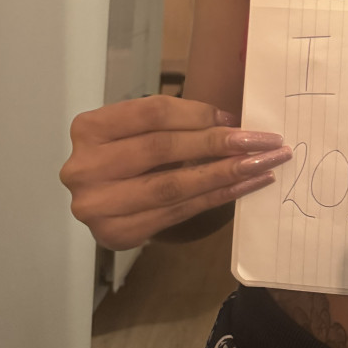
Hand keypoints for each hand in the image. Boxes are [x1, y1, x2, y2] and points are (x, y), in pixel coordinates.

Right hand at [60, 96, 292, 250]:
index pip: (152, 113)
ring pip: (173, 186)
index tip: (237, 119)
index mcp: (89, 128)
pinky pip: (178, 213)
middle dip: (219, 144)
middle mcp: (85, 167)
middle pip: (163, 149)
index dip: (198, 114)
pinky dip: (216, 198)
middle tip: (263, 142)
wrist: (103, 200)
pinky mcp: (117, 234)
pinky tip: (245, 187)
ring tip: (262, 165)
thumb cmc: (128, 153)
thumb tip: (232, 125)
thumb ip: (174, 122)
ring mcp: (97, 206)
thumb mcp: (139, 128)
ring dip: (225, 174)